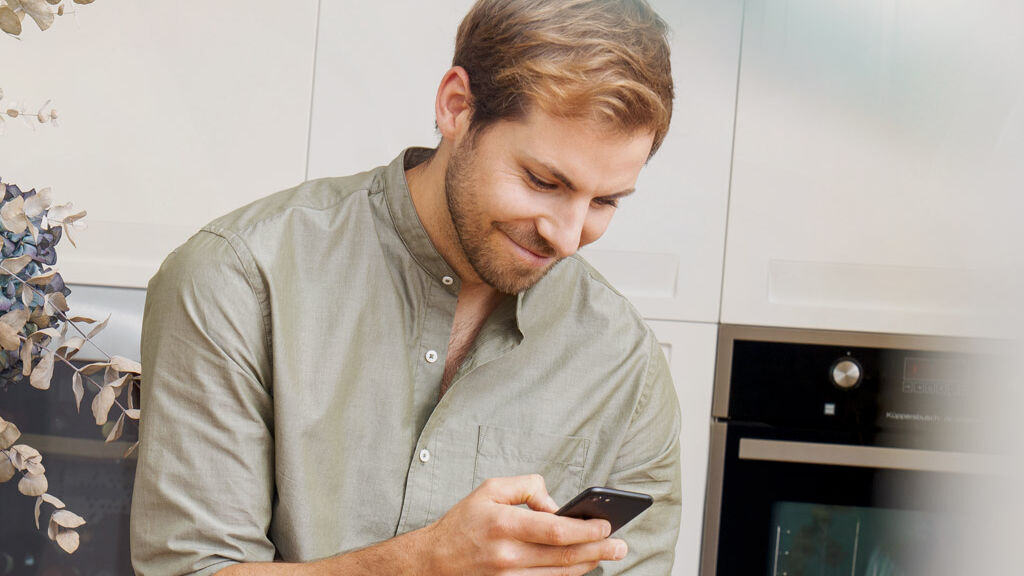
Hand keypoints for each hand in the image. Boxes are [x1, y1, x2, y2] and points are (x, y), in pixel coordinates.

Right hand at [419, 474, 627, 574]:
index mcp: (503, 525)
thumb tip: (557, 504)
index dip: (585, 530)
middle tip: (620, 546)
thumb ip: (526, 487)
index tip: (606, 525)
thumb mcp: (490, 490)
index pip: (555, 530)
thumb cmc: (463, 522)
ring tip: (607, 554)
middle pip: (564, 557)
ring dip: (587, 565)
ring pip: (559, 575)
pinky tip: (580, 565)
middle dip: (598, 551)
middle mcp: (507, 556)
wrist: (433, 562)